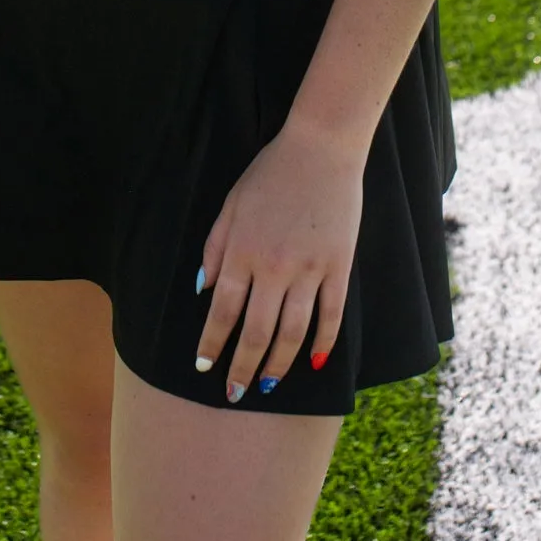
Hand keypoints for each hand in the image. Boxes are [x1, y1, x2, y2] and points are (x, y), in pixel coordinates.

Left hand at [194, 122, 364, 402]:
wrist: (321, 148)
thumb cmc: (269, 173)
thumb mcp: (230, 204)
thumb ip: (215, 248)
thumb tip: (201, 291)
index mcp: (243, 251)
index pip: (222, 311)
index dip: (212, 344)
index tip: (204, 368)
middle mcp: (274, 267)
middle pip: (256, 332)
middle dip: (243, 368)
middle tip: (235, 393)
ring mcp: (310, 269)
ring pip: (293, 332)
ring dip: (279, 364)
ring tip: (269, 384)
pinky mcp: (339, 266)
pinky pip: (332, 315)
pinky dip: (324, 343)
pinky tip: (315, 362)